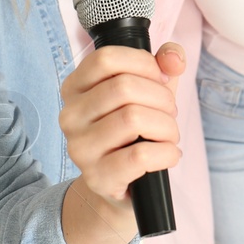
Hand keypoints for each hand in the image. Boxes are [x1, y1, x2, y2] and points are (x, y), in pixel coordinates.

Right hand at [60, 42, 185, 209]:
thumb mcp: (148, 90)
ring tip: (168, 135)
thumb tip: (174, 59)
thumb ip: (164, 63)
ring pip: (134, 119)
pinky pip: (140, 156)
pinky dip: (166, 153)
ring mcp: (80, 147)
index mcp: (75, 87)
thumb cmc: (134, 131)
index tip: (159, 79)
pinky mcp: (97, 176)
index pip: (107, 59)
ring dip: (166, 127)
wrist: (120, 185)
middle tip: (169, 113)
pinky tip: (169, 154)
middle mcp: (70, 115)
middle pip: (125, 87)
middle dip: (162, 99)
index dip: (144, 64)